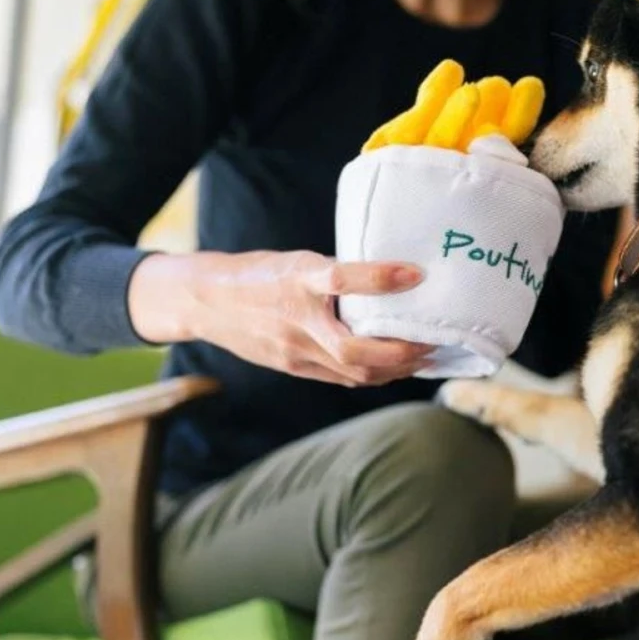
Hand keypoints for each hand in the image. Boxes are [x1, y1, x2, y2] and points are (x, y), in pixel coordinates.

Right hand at [129, 249, 432, 386]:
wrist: (205, 302)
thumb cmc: (257, 274)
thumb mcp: (295, 261)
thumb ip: (334, 274)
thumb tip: (389, 278)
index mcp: (296, 281)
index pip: (340, 279)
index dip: (379, 278)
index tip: (416, 273)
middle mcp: (296, 320)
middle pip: (354, 350)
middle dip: (402, 352)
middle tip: (433, 340)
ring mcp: (294, 351)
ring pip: (354, 372)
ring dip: (395, 369)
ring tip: (425, 356)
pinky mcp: (293, 368)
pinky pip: (342, 378)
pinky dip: (373, 375)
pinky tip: (395, 367)